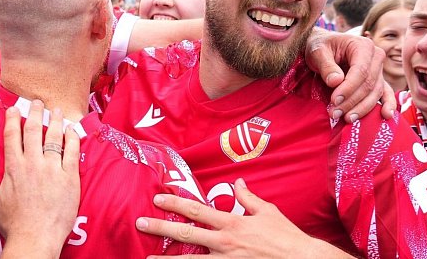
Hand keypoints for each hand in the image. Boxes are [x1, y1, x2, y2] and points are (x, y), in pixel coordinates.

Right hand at [0, 101, 80, 257]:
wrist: (35, 239)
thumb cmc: (12, 224)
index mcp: (13, 167)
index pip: (12, 135)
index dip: (13, 119)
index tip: (14, 108)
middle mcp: (33, 164)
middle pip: (34, 130)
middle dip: (35, 113)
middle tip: (37, 102)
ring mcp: (53, 169)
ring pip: (55, 137)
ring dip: (56, 121)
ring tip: (57, 110)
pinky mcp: (69, 178)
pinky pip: (73, 152)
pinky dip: (73, 139)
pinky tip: (73, 130)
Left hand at [135, 179, 351, 258]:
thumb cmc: (286, 237)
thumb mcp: (268, 212)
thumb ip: (248, 198)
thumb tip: (237, 182)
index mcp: (232, 223)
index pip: (197, 210)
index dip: (175, 203)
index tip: (158, 199)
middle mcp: (225, 242)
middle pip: (186, 235)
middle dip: (160, 228)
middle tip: (140, 223)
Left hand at [305, 27, 394, 121]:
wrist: (324, 47)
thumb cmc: (320, 47)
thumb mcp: (317, 52)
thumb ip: (326, 66)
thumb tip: (336, 82)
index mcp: (363, 46)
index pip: (361, 71)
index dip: (348, 88)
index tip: (334, 100)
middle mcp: (376, 57)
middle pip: (369, 84)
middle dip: (352, 101)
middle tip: (334, 113)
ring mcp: (379, 70)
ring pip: (375, 93)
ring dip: (362, 108)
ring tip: (346, 118)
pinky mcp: (378, 81)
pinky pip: (385, 94)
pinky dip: (387, 105)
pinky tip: (386, 116)